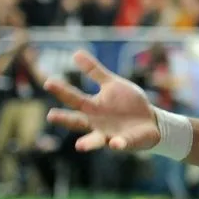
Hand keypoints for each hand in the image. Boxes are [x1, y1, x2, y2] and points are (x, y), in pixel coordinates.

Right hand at [44, 50, 159, 152]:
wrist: (149, 121)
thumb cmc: (126, 103)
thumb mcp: (112, 84)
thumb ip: (95, 72)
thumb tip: (76, 53)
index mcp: (92, 108)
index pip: (74, 99)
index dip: (62, 91)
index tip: (48, 82)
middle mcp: (96, 124)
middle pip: (78, 122)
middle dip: (65, 119)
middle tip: (50, 115)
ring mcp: (109, 135)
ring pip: (96, 140)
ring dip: (88, 143)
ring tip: (79, 146)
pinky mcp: (125, 141)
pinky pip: (121, 143)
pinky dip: (119, 144)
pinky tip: (116, 143)